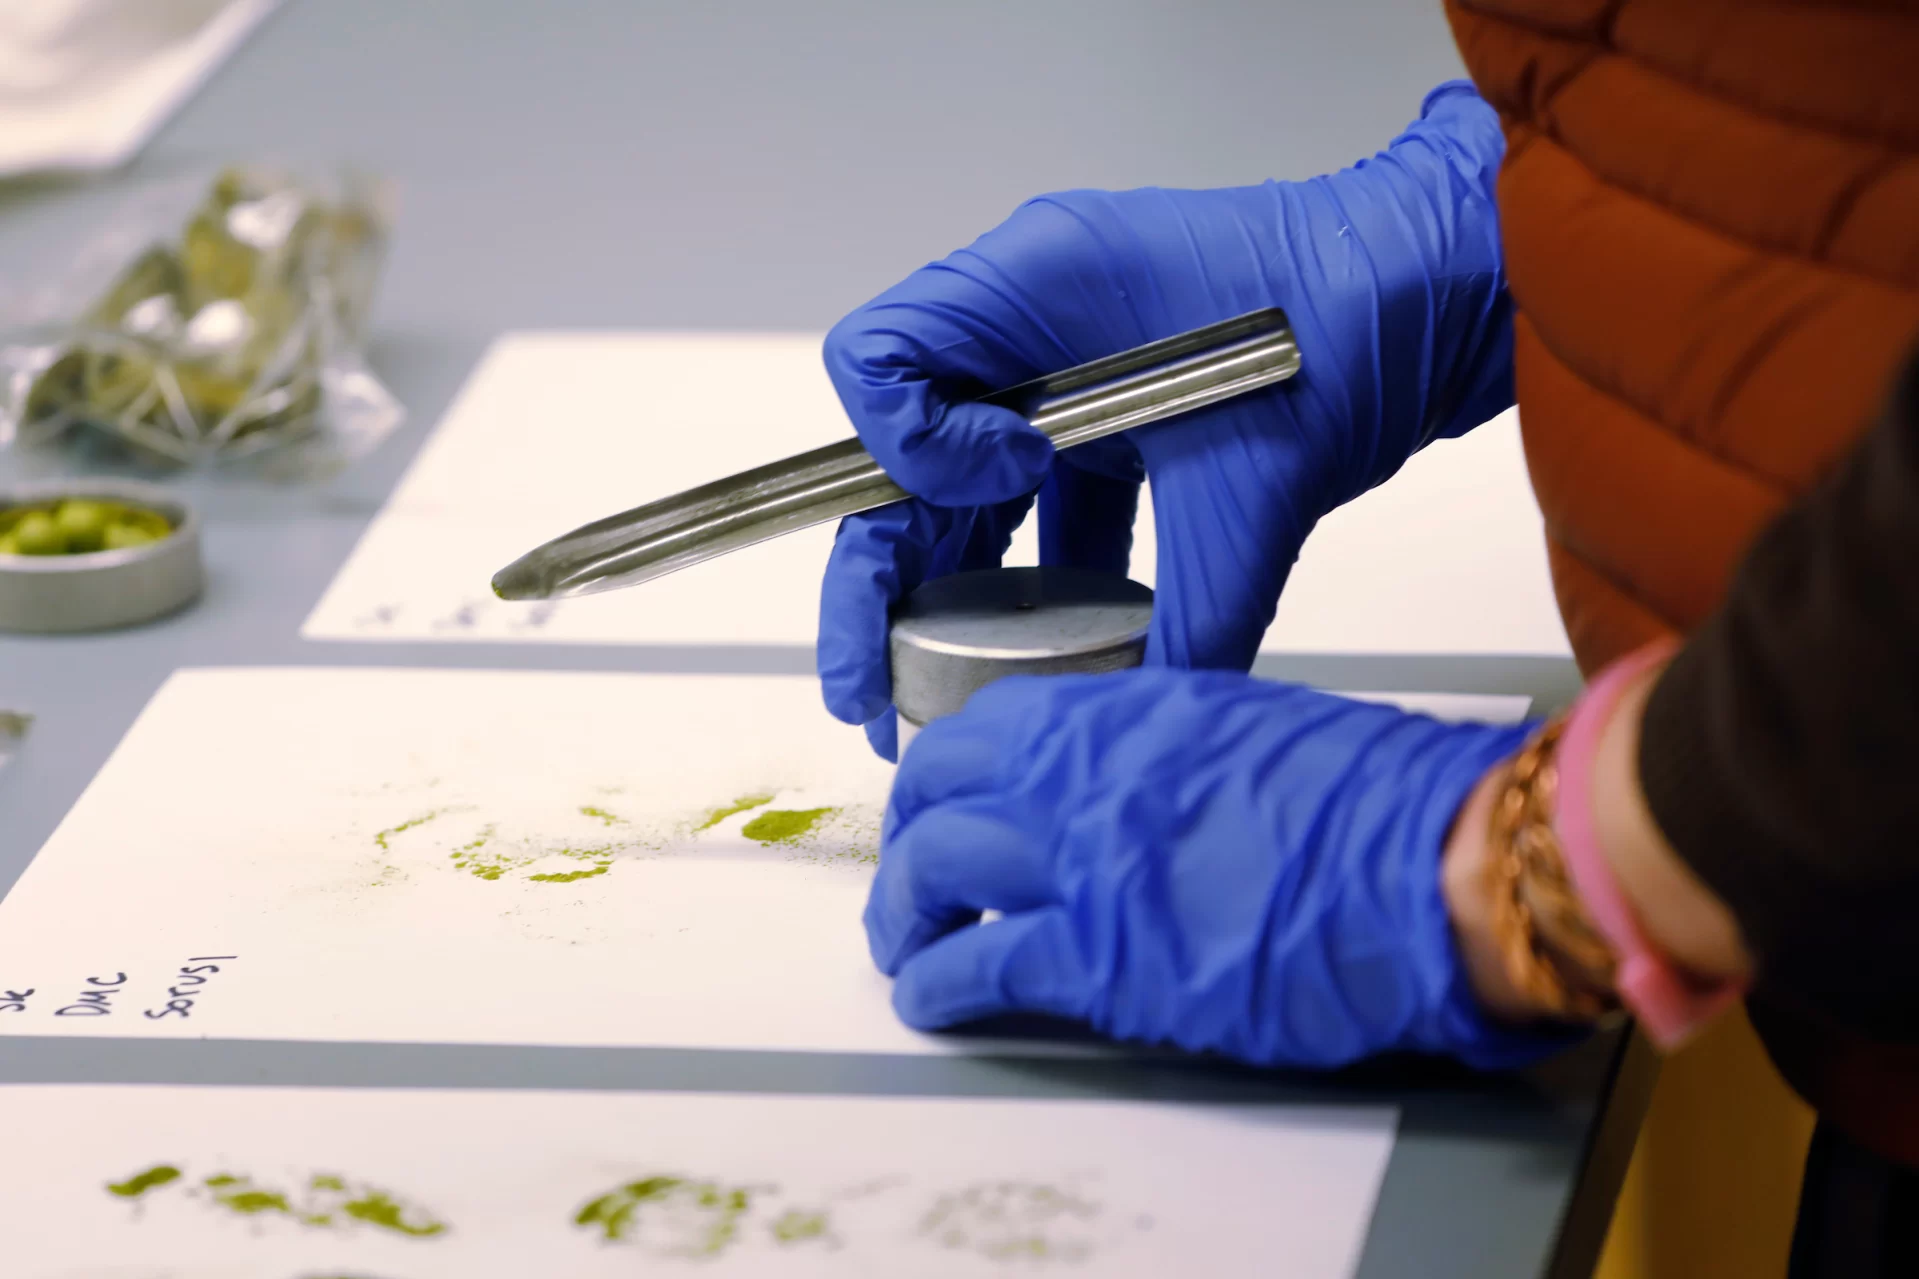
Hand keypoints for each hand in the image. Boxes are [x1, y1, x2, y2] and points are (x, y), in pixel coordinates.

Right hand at [819, 82, 1513, 759]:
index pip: (876, 362)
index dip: (912, 449)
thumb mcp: (1256, 485)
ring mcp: (1068, 367)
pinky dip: (1048, 574)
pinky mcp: (1114, 412)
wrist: (1434, 298)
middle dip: (877, 580)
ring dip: (949, 592)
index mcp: (1035, 283)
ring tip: (937, 690)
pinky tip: (1067, 645)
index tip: (1015, 480)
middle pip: (901, 457)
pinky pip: (1046, 501)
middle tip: (865, 687)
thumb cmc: (1359, 326)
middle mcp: (1031, 321)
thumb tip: (1144, 732)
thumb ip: (1183, 606)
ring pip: (966, 490)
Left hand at [866, 669, 1574, 1069]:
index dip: (952, 762)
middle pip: (940, 784)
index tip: (946, 790)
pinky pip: (973, 966)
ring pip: (933, 868)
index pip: (994, 720)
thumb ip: (1174, 751)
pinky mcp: (1093, 957)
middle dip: (908, 826)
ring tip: (902, 941)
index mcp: (1127, 713)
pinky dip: (933, 985)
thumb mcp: (1258, 732)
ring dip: (902, 911)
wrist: (1433, 865)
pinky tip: (927, 1000)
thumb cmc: (1379, 802)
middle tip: (908, 865)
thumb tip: (1143, 782)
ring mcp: (1078, 861)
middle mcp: (1082, 772)